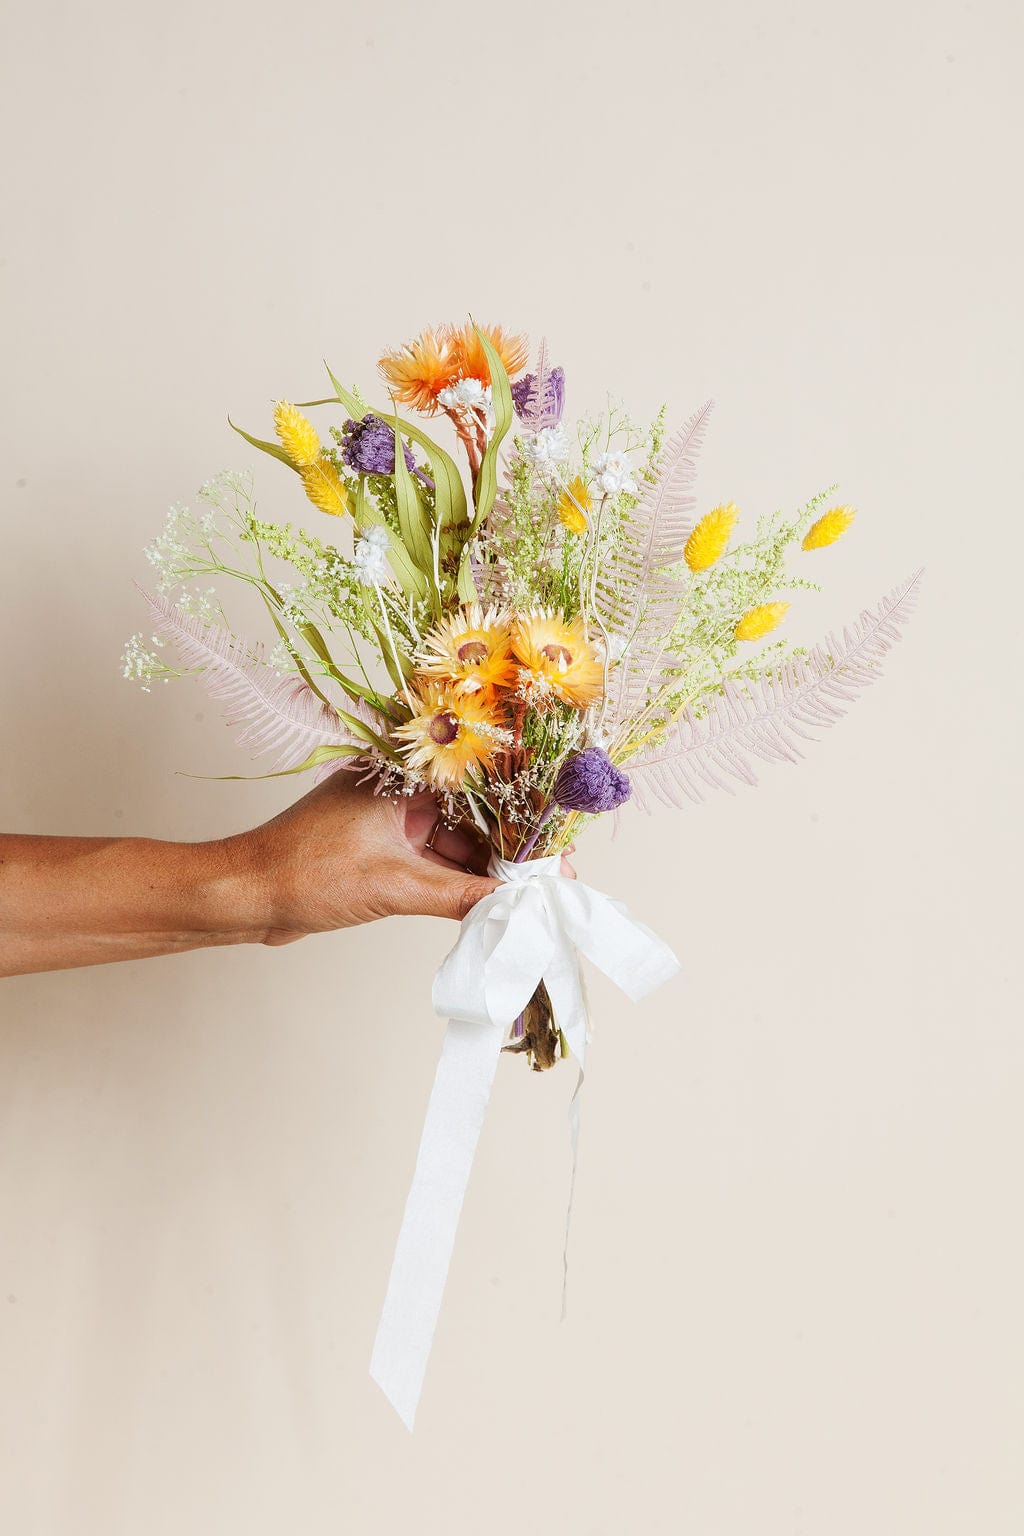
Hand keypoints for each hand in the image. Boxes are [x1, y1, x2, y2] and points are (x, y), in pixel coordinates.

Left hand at [233, 769, 575, 945]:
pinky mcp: (382, 848)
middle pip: (472, 811)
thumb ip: (459, 895)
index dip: (520, 809)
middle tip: (550, 873)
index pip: (479, 779)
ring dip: (487, 866)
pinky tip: (491, 899)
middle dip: (509, 844)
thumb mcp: (394, 885)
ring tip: (528, 891)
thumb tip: (512, 906)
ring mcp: (390, 819)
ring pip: (455, 838)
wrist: (245, 897)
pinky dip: (460, 879)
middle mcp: (398, 787)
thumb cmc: (303, 872)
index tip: (553, 835)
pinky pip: (434, 858)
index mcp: (400, 771)